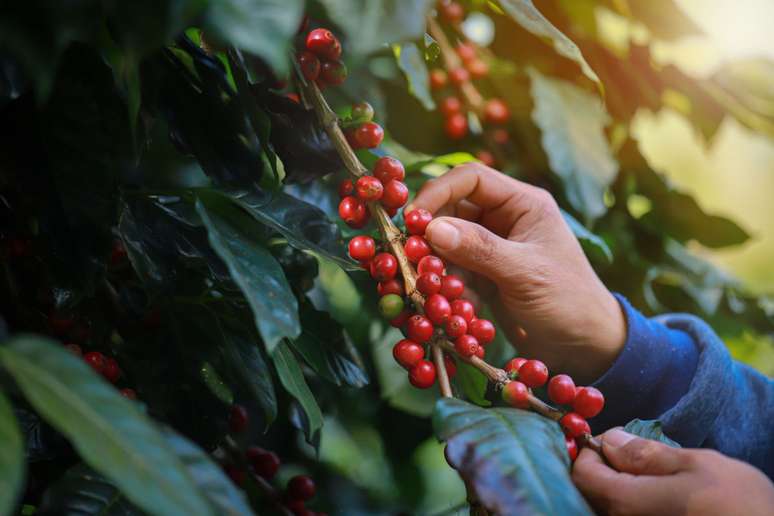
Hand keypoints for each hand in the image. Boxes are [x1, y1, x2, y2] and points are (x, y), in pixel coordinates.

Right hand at [409, 163, 624, 381]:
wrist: (585, 347)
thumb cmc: (568, 301)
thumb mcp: (525, 272)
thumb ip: (479, 248)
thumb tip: (431, 228)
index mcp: (522, 203)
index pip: (471, 179)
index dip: (438, 192)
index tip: (412, 219)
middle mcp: (504, 220)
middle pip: (451, 210)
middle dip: (429, 233)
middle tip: (411, 258)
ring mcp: (491, 248)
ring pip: (446, 242)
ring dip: (433, 263)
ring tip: (426, 285)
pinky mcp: (482, 275)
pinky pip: (451, 270)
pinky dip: (443, 285)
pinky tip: (447, 304)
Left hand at [573, 428, 773, 514]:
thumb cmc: (739, 506)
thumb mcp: (695, 466)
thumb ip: (645, 455)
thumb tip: (609, 441)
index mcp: (626, 503)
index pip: (582, 473)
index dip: (591, 450)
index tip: (613, 439)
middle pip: (591, 493)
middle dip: (605, 469)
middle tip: (631, 454)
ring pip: (609, 508)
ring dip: (619, 487)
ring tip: (651, 476)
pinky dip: (633, 504)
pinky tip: (658, 497)